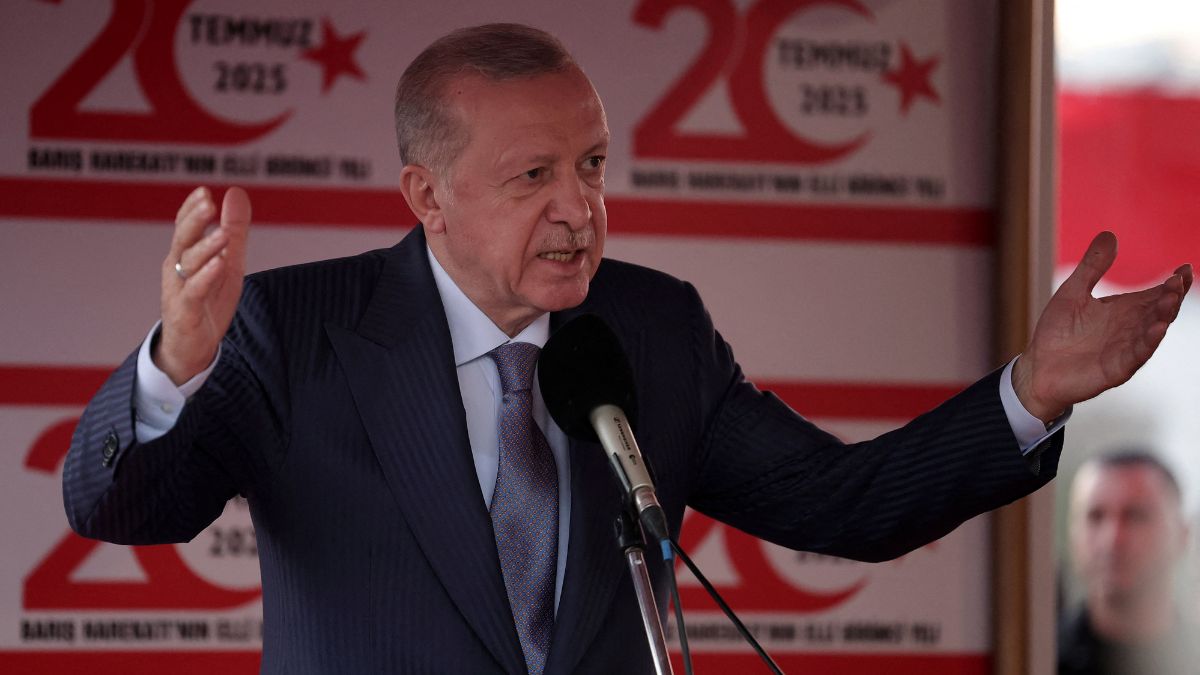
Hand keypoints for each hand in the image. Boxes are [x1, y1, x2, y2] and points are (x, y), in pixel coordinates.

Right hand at [153, 186, 250, 384]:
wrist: (192, 347)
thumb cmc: (207, 301)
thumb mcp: (227, 262)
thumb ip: (233, 230)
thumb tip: (236, 192)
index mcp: (185, 255)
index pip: (185, 226)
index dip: (192, 209)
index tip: (204, 191)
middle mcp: (177, 269)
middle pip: (184, 240)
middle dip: (195, 220)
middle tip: (207, 202)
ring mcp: (179, 289)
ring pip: (189, 264)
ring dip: (206, 247)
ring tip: (223, 233)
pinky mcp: (186, 311)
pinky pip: (195, 291)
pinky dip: (206, 276)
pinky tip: (219, 264)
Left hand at [1013, 231, 1191, 421]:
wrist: (1037, 368)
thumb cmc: (1057, 332)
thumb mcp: (1073, 292)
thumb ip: (1092, 267)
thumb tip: (1109, 234)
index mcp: (1125, 311)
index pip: (1156, 294)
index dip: (1173, 283)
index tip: (1184, 269)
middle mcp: (1130, 329)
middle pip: (1159, 311)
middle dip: (1171, 297)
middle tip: (1177, 282)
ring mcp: (1125, 350)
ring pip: (1152, 333)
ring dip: (1163, 317)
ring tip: (1170, 300)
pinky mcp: (1115, 369)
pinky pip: (1135, 356)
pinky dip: (1146, 343)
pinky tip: (1156, 330)